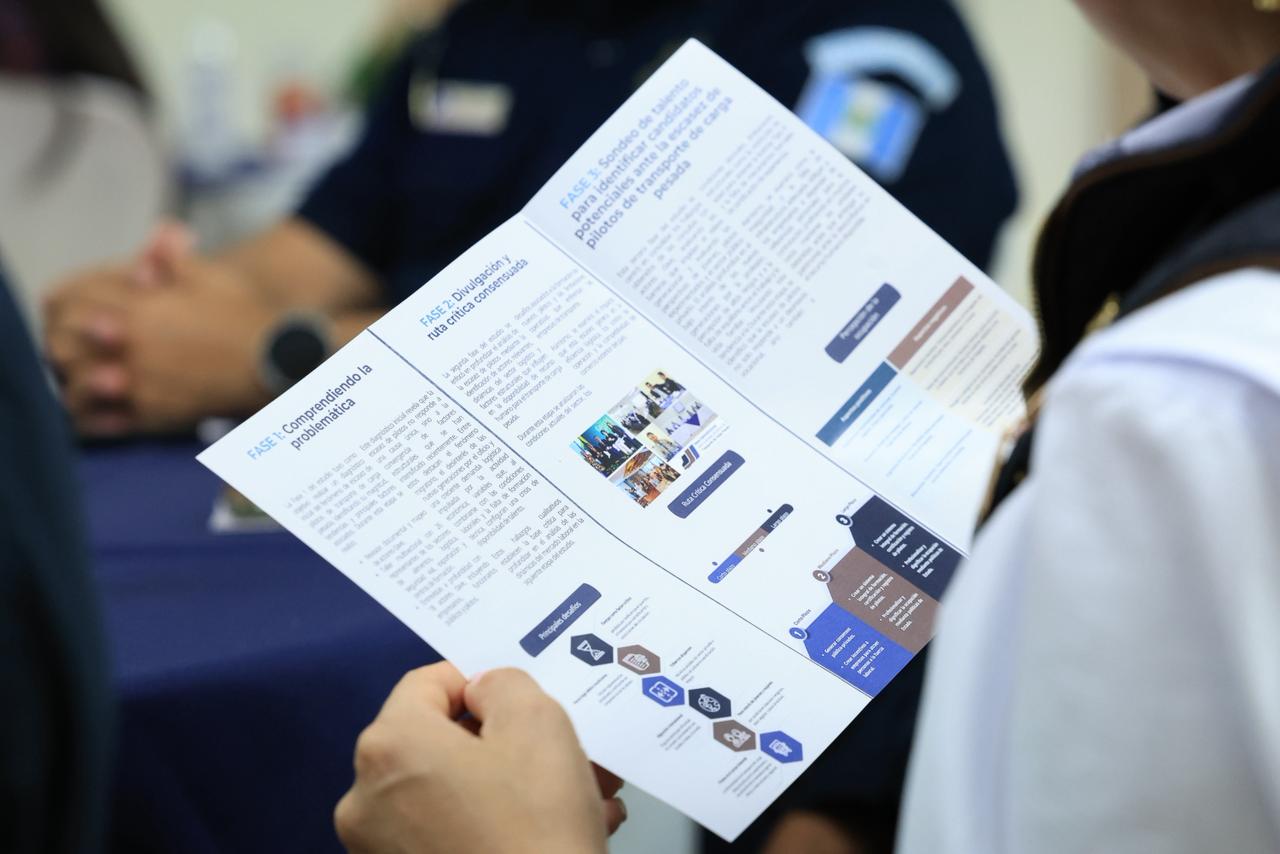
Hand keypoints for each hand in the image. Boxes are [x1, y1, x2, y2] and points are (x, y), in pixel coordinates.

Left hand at [45, 224, 279, 435]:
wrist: (277, 362)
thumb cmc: (245, 316)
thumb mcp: (209, 275)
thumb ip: (173, 258)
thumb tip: (162, 231)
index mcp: (139, 309)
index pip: (70, 304)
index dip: (64, 307)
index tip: (75, 310)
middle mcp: (132, 348)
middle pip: (62, 347)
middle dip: (60, 344)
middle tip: (66, 346)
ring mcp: (141, 385)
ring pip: (76, 387)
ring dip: (71, 381)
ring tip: (80, 377)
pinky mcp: (154, 416)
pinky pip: (103, 422)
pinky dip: (90, 419)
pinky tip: (96, 409)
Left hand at [335, 663, 622, 853]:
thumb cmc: (535, 819)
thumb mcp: (537, 722)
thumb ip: (503, 684)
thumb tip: (482, 694)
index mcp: (388, 746)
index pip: (428, 683)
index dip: (482, 683)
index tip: (528, 708)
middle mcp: (364, 799)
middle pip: (440, 742)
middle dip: (508, 742)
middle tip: (565, 754)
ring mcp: (378, 851)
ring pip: (454, 793)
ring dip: (513, 787)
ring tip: (579, 798)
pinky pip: (451, 835)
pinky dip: (495, 827)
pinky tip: (551, 835)